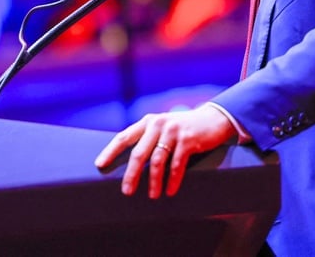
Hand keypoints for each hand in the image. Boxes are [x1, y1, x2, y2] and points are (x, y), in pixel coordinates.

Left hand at [94, 104, 236, 198]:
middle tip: (126, 191)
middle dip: (132, 174)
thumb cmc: (184, 128)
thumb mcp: (164, 128)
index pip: (124, 137)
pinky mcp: (188, 139)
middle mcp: (158, 124)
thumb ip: (149, 138)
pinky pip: (176, 164)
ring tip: (152, 195)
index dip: (111, 151)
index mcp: (148, 122)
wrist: (214, 118)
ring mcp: (173, 131)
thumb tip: (131, 164)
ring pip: (157, 161)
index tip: (100, 165)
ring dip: (153, 181)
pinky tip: (170, 191)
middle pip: (139, 152)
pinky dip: (172, 180)